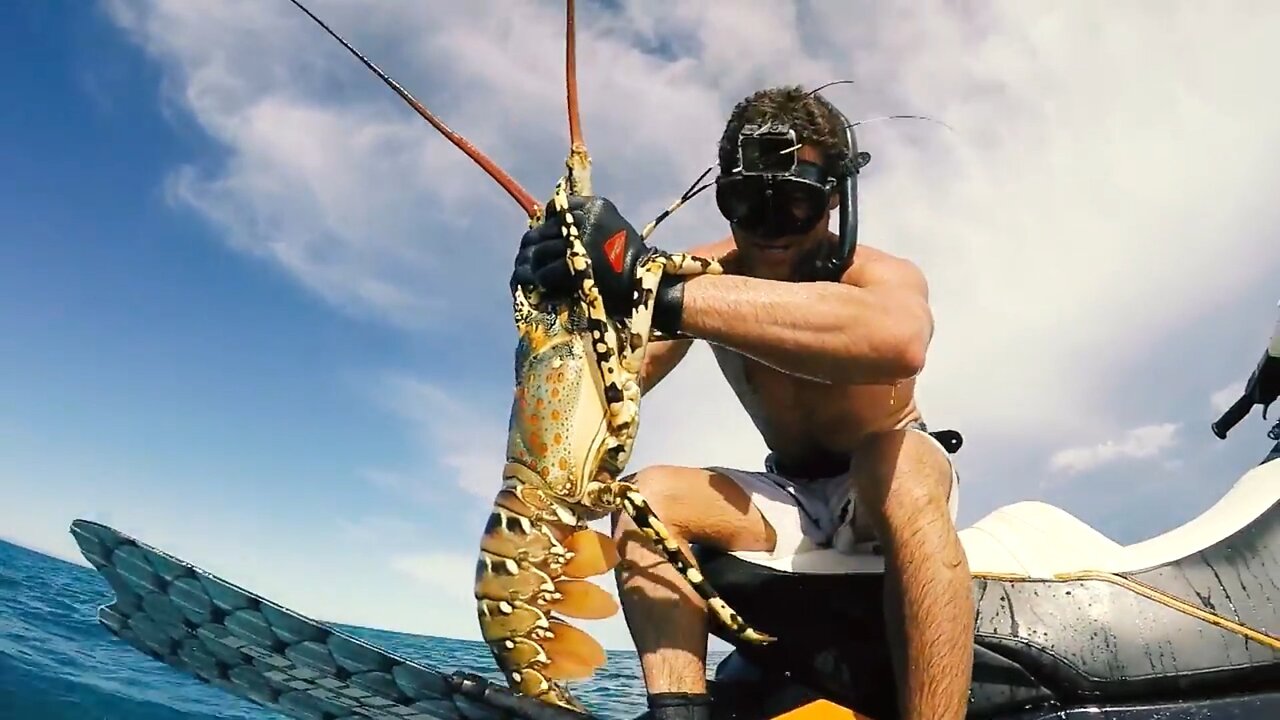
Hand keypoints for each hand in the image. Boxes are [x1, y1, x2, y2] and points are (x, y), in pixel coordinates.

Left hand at [510, 195, 686, 332]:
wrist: (647, 283)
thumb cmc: (630, 261)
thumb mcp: (612, 229)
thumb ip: (586, 225)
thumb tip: (549, 233)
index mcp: (596, 206)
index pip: (557, 206)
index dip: (546, 223)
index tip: (544, 236)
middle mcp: (587, 219)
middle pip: (545, 230)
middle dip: (533, 247)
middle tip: (526, 261)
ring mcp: (581, 241)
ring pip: (542, 251)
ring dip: (533, 265)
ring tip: (531, 275)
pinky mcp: (576, 264)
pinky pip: (547, 270)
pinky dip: (542, 279)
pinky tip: (543, 285)